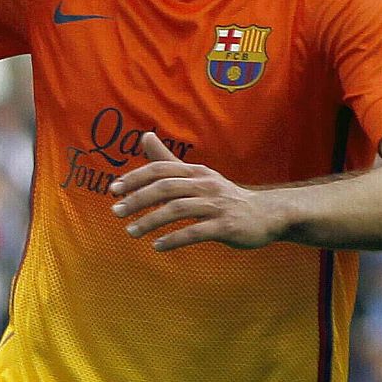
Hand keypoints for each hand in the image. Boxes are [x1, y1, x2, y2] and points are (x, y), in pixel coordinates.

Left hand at [109, 133, 284, 251]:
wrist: (267, 215)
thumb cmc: (223, 196)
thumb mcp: (197, 176)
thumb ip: (168, 161)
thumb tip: (144, 136)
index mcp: (195, 172)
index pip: (160, 169)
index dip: (136, 177)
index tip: (114, 189)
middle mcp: (205, 184)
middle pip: (165, 188)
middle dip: (137, 199)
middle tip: (115, 211)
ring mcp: (217, 205)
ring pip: (178, 210)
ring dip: (151, 221)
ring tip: (131, 231)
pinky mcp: (227, 226)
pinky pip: (196, 232)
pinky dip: (174, 239)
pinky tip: (157, 246)